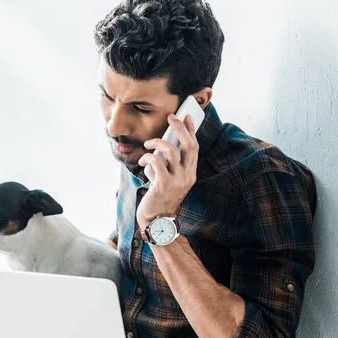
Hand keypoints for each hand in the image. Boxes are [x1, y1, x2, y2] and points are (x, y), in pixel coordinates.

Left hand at [136, 113, 198, 229]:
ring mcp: (177, 180)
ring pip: (171, 151)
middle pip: (189, 145)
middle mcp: (187, 176)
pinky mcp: (163, 184)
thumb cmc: (159, 199)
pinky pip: (156, 162)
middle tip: (171, 117)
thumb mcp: (168, 180)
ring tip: (148, 144)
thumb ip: (168, 165)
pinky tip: (143, 161)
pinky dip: (148, 157)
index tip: (187, 117)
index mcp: (190, 174)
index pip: (194, 147)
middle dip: (180, 127)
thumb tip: (160, 148)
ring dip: (158, 143)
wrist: (157, 221)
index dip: (191, 130)